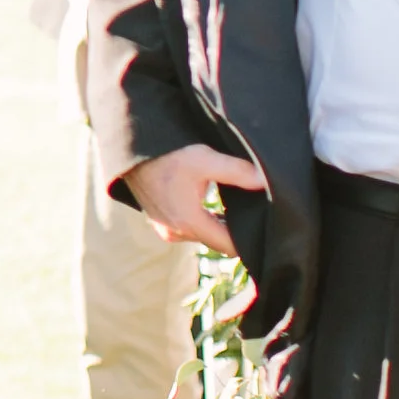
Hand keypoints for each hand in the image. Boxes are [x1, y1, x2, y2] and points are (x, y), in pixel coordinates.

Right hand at [126, 143, 266, 254]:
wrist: (133, 152)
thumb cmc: (168, 156)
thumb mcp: (205, 159)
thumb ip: (237, 172)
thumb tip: (265, 181)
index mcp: (189, 223)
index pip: (229, 246)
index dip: (248, 240)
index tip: (264, 230)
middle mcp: (177, 234)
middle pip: (216, 242)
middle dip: (234, 232)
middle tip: (253, 215)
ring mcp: (166, 231)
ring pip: (203, 236)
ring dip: (217, 226)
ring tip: (233, 210)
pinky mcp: (160, 224)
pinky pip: (189, 230)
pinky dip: (202, 222)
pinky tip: (209, 207)